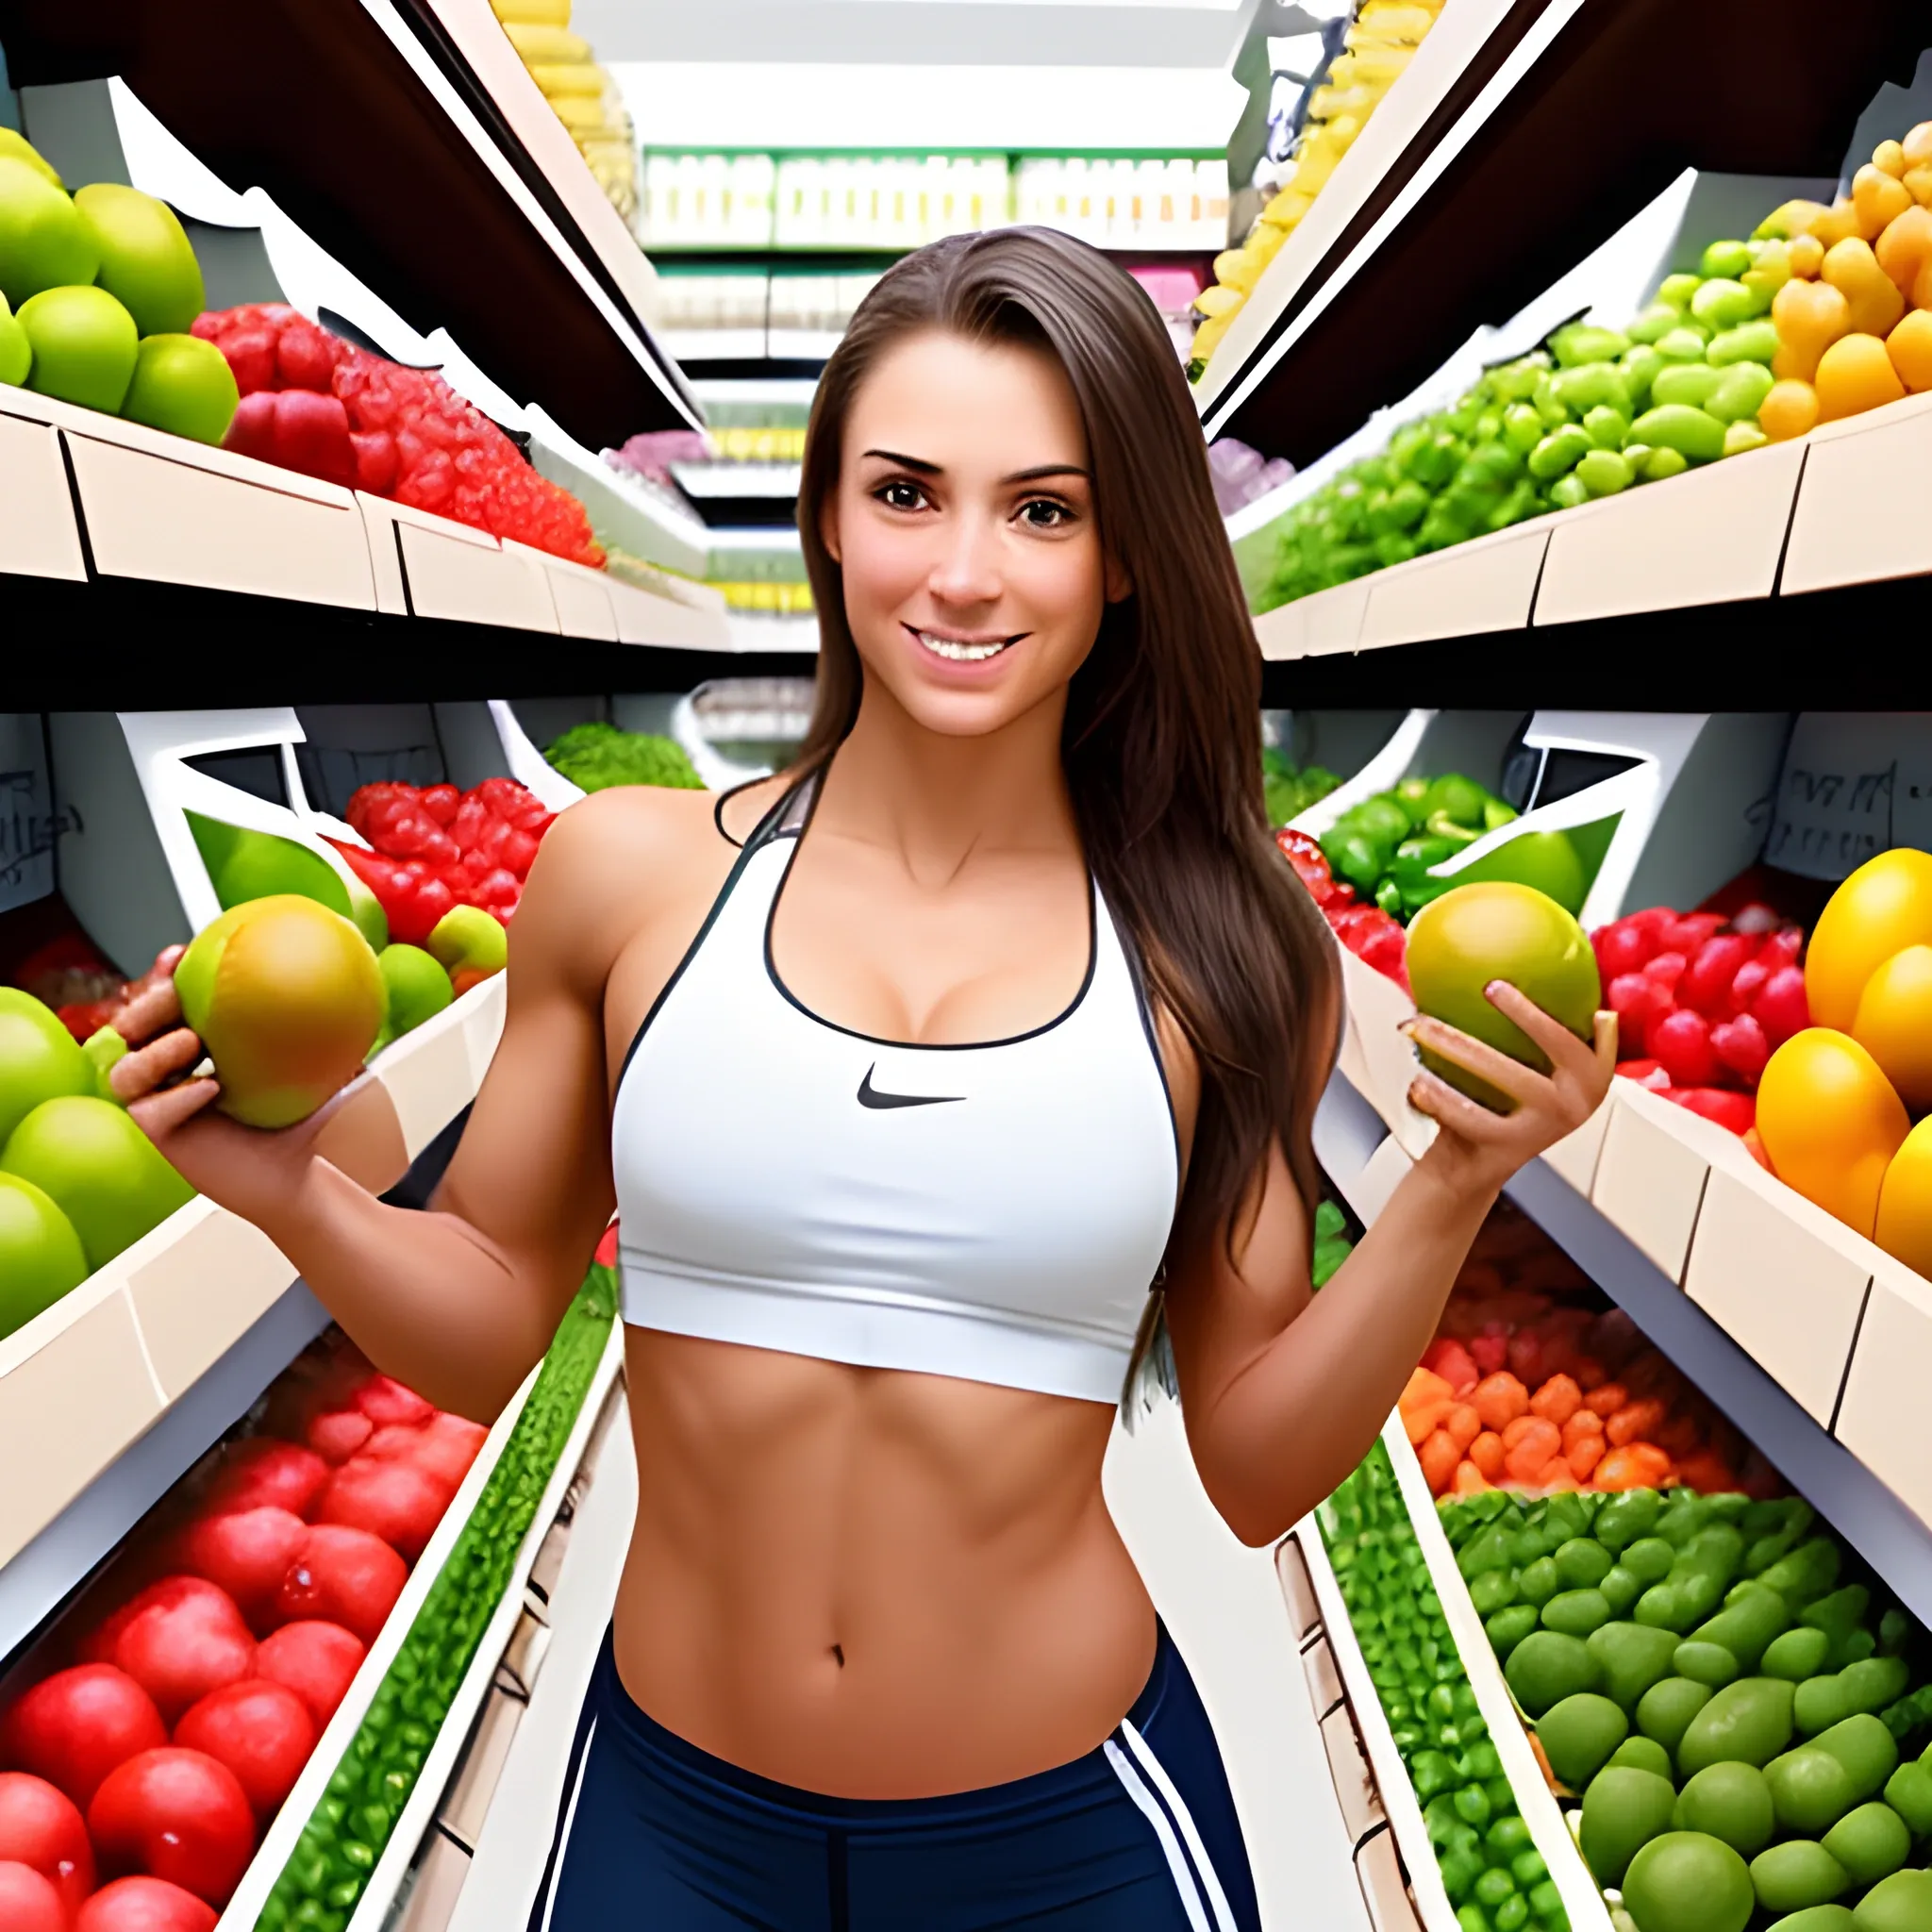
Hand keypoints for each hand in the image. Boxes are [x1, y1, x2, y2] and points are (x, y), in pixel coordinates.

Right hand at [110, 946, 356, 1230]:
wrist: (295, 1176)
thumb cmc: (300, 1119)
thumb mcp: (314, 1070)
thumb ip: (326, 1033)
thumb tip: (358, 987)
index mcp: (192, 1046)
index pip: (164, 1003)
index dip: (163, 975)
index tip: (180, 953)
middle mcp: (166, 1072)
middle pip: (130, 1029)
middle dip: (145, 1005)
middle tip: (173, 993)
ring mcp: (157, 1104)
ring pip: (125, 1070)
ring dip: (154, 1051)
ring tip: (191, 1039)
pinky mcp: (160, 1139)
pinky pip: (149, 1111)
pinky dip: (178, 1095)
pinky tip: (210, 1087)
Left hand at [1401, 982, 1615, 1198]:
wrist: (1474, 1165)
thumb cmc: (1499, 1106)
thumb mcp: (1531, 1073)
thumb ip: (1536, 1035)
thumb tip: (1505, 973)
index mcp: (1589, 1079)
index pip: (1582, 1035)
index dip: (1562, 1007)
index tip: (1517, 982)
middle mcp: (1576, 1102)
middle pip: (1553, 1045)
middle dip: (1524, 1011)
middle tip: (1488, 987)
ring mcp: (1547, 1125)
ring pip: (1504, 1075)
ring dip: (1459, 1045)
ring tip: (1422, 1027)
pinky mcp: (1512, 1147)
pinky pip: (1471, 1114)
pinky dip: (1439, 1095)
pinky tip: (1417, 1081)